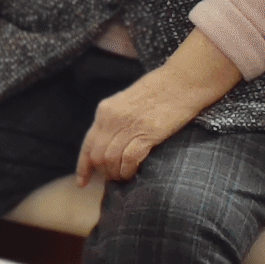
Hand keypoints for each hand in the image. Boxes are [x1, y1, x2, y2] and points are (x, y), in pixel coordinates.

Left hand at [74, 29, 240, 184]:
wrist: (182, 81)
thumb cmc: (159, 90)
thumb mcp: (127, 101)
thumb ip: (115, 120)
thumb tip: (109, 144)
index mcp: (105, 110)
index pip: (88, 144)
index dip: (83, 167)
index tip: (82, 183)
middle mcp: (112, 118)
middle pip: (97, 156)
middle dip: (104, 172)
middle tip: (115, 178)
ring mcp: (129, 125)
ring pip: (111, 160)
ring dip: (117, 174)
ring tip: (125, 176)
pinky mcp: (147, 133)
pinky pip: (128, 160)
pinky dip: (128, 171)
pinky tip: (133, 173)